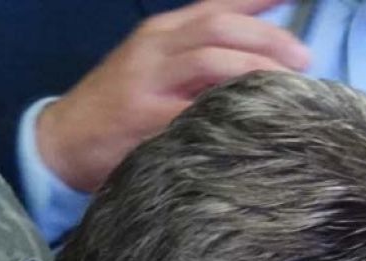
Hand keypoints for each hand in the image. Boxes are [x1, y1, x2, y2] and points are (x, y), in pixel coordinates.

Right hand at [36, 0, 309, 191]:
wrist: (61, 141)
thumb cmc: (118, 106)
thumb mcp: (156, 67)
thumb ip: (201, 56)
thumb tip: (261, 53)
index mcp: (163, 32)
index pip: (218, 5)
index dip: (260, 1)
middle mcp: (156, 48)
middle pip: (220, 27)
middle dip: (268, 39)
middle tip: (303, 60)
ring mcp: (147, 82)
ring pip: (210, 60)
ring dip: (254, 69)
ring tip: (287, 86)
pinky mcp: (142, 120)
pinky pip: (193, 111)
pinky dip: (226, 112)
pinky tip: (251, 122)